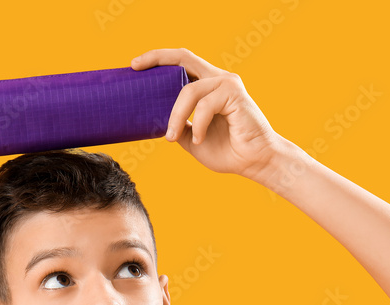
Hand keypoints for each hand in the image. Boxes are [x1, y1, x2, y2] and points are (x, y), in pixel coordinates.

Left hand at [131, 48, 282, 179]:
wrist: (254, 162)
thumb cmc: (227, 150)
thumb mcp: (191, 138)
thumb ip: (177, 126)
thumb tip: (152, 122)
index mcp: (207, 86)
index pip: (180, 63)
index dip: (158, 59)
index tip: (135, 65)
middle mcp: (217, 78)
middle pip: (183, 57)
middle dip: (157, 58)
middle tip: (135, 66)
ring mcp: (227, 84)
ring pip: (188, 90)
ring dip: (175, 115)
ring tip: (171, 137)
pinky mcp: (235, 94)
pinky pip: (204, 106)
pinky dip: (197, 125)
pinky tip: (199, 139)